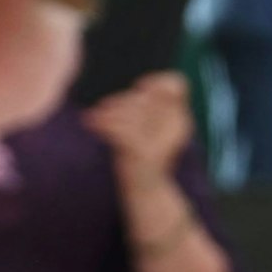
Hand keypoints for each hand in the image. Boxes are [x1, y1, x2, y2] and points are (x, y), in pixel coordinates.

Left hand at [83, 72, 193, 187]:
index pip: (176, 83)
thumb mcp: (151, 127)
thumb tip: (141, 86)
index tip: (140, 86)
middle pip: (144, 96)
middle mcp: (176, 126)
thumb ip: (149, 106)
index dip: (157, 81)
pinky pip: (118, 128)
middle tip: (105, 108)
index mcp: (181, 119)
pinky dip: (101, 124)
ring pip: (128, 110)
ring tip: (96, 117)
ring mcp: (159, 139)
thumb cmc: (145, 156)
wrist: (146, 190)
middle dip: (123, 101)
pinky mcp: (140, 152)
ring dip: (109, 112)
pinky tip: (90, 122)